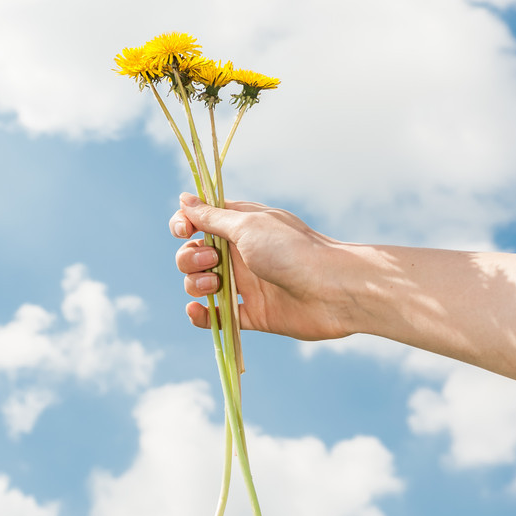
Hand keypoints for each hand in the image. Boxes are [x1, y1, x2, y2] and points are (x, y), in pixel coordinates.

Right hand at [169, 193, 355, 341]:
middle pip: (194, 254)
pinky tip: (196, 311)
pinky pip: (218, 317)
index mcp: (240, 226)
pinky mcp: (253, 313)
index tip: (184, 231)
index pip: (200, 221)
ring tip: (216, 285)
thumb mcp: (247, 225)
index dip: (185, 225)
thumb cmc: (292, 250)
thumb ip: (212, 217)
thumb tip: (183, 198)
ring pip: (201, 285)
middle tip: (212, 261)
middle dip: (190, 258)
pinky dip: (203, 316)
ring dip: (196, 284)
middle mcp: (241, 253)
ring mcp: (246, 284)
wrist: (332, 290)